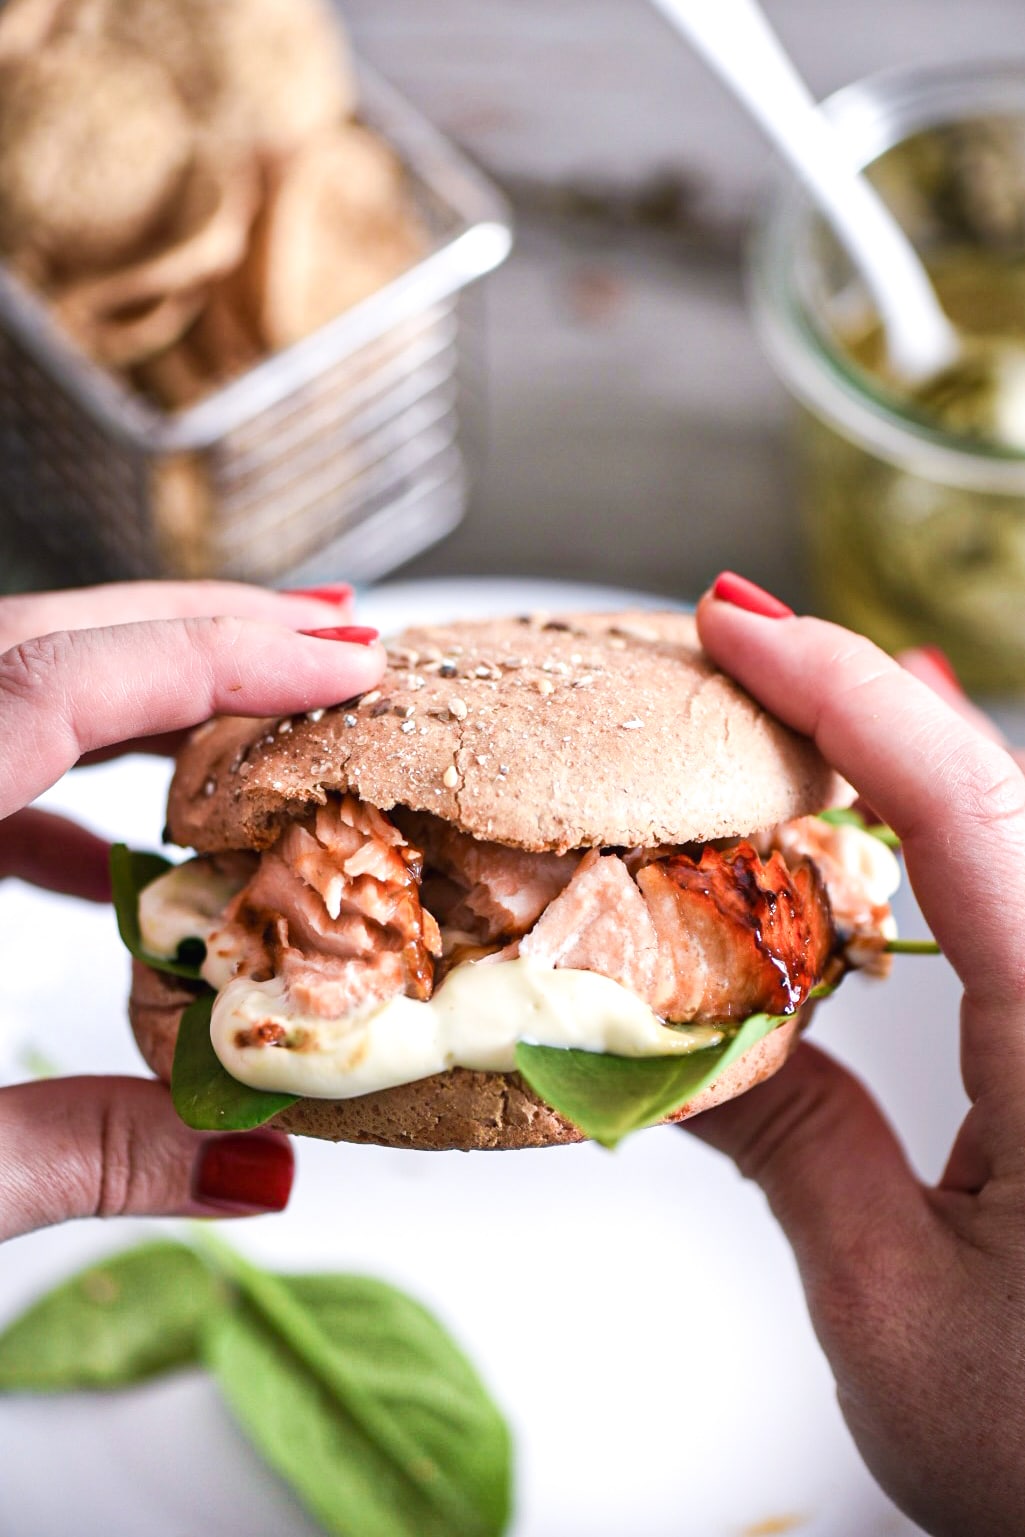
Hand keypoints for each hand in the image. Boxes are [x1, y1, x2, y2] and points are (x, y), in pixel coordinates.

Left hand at [0, 579, 384, 1242]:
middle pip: (44, 640)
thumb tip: (260, 1166)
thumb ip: (88, 1151)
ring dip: (136, 686)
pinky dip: (54, 767)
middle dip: (199, 633)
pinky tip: (112, 847)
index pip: (63, 682)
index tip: (350, 657)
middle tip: (337, 647)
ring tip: (261, 718)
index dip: (220, 655)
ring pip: (11, 673)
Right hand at [692, 575, 1024, 1536]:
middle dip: (861, 703)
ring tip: (782, 723)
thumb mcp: (894, 1311)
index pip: (962, 806)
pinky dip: (949, 837)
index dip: (839, 690)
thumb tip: (666, 1043)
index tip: (733, 618)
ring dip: (903, 763)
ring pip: (1018, 834)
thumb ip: (792, 1147)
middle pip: (997, 790)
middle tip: (730, 656)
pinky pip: (1024, 899)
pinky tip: (886, 835)